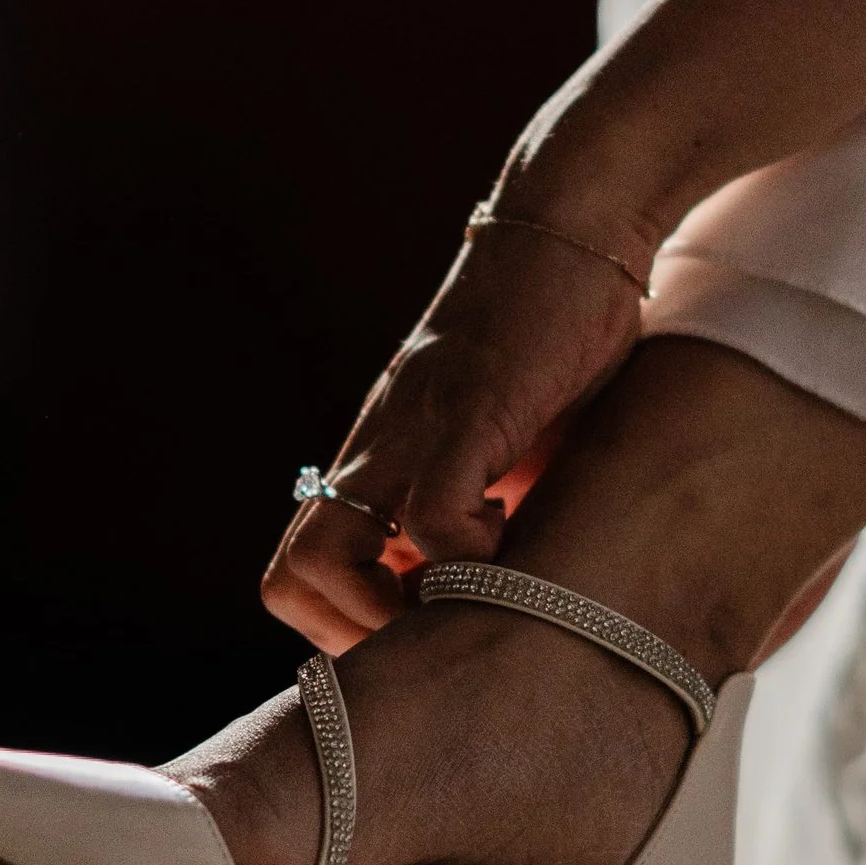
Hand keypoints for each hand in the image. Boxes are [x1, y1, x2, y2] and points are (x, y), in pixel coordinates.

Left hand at [263, 211, 648, 650]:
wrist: (573, 229)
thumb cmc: (551, 338)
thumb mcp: (508, 441)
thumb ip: (488, 505)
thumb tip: (507, 584)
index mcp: (379, 463)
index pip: (301, 572)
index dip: (348, 626)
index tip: (423, 633)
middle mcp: (376, 450)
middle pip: (292, 575)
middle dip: (357, 635)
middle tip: (438, 634)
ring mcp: (413, 430)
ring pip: (332, 554)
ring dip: (399, 609)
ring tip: (475, 596)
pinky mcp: (469, 409)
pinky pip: (432, 512)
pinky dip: (471, 551)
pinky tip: (519, 531)